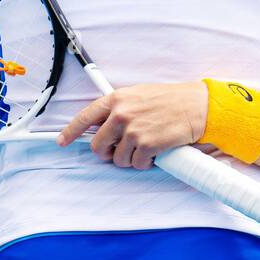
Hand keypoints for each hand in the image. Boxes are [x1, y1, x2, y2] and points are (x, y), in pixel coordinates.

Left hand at [56, 82, 209, 169]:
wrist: (196, 105)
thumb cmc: (171, 100)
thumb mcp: (139, 95)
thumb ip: (120, 108)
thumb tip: (105, 126)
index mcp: (116, 99)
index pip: (85, 117)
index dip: (71, 131)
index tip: (62, 141)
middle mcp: (121, 114)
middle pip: (98, 146)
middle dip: (107, 153)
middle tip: (120, 151)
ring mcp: (133, 130)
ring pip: (118, 159)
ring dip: (130, 159)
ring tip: (144, 148)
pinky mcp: (147, 144)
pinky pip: (137, 165)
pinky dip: (145, 164)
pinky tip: (154, 154)